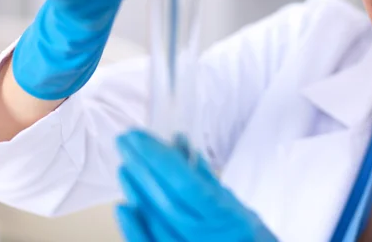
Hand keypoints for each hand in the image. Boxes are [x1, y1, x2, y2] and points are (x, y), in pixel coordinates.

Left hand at [114, 130, 277, 241]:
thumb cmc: (248, 237)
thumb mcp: (237, 205)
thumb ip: (206, 179)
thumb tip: (179, 144)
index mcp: (229, 218)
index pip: (187, 186)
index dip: (160, 161)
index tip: (140, 139)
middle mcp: (210, 238)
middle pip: (167, 201)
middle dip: (143, 169)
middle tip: (126, 142)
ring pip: (157, 223)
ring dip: (138, 192)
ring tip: (126, 165)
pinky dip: (134, 228)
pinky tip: (124, 206)